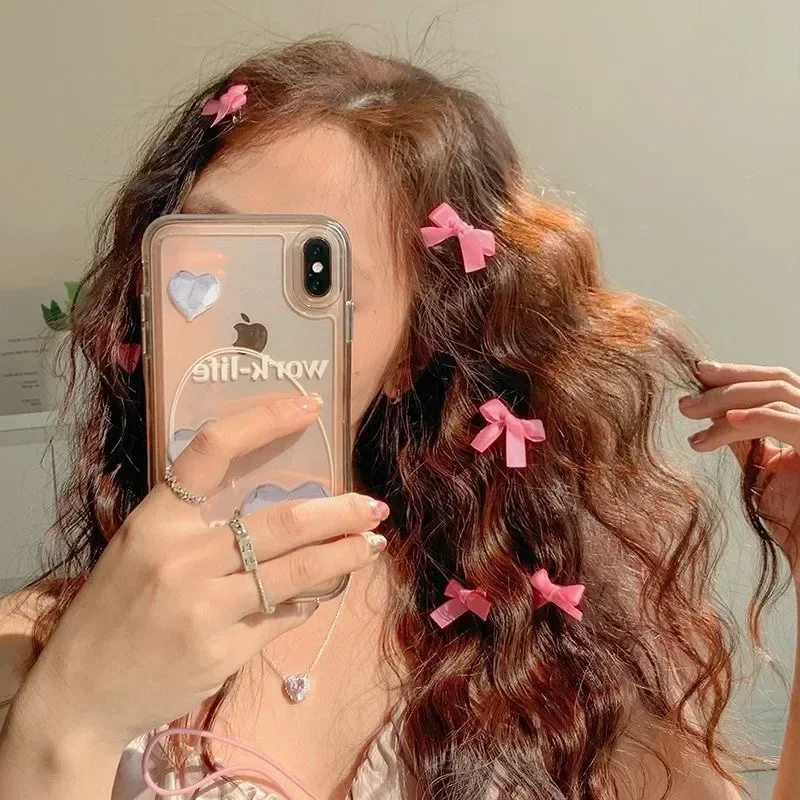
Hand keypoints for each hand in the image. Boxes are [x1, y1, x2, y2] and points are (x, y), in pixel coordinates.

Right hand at [11, 394, 388, 749]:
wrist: (77, 695)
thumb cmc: (113, 611)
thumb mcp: (141, 549)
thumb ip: (196, 524)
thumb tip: (276, 508)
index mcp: (156, 521)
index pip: (213, 450)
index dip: (266, 420)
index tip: (310, 407)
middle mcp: (182, 558)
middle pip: (283, 522)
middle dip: (340, 513)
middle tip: (373, 507)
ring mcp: (205, 608)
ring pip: (297, 572)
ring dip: (344, 555)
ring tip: (372, 545)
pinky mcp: (223, 651)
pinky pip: (284, 615)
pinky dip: (310, 600)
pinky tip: (324, 592)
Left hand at [679, 360, 799, 571]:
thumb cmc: (793, 522)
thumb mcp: (762, 472)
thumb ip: (745, 441)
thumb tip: (717, 417)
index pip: (776, 384)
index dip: (738, 374)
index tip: (698, 375)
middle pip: (777, 382)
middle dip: (727, 383)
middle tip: (686, 401)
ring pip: (777, 397)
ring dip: (726, 403)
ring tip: (691, 418)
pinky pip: (789, 423)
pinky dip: (756, 419)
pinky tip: (722, 424)